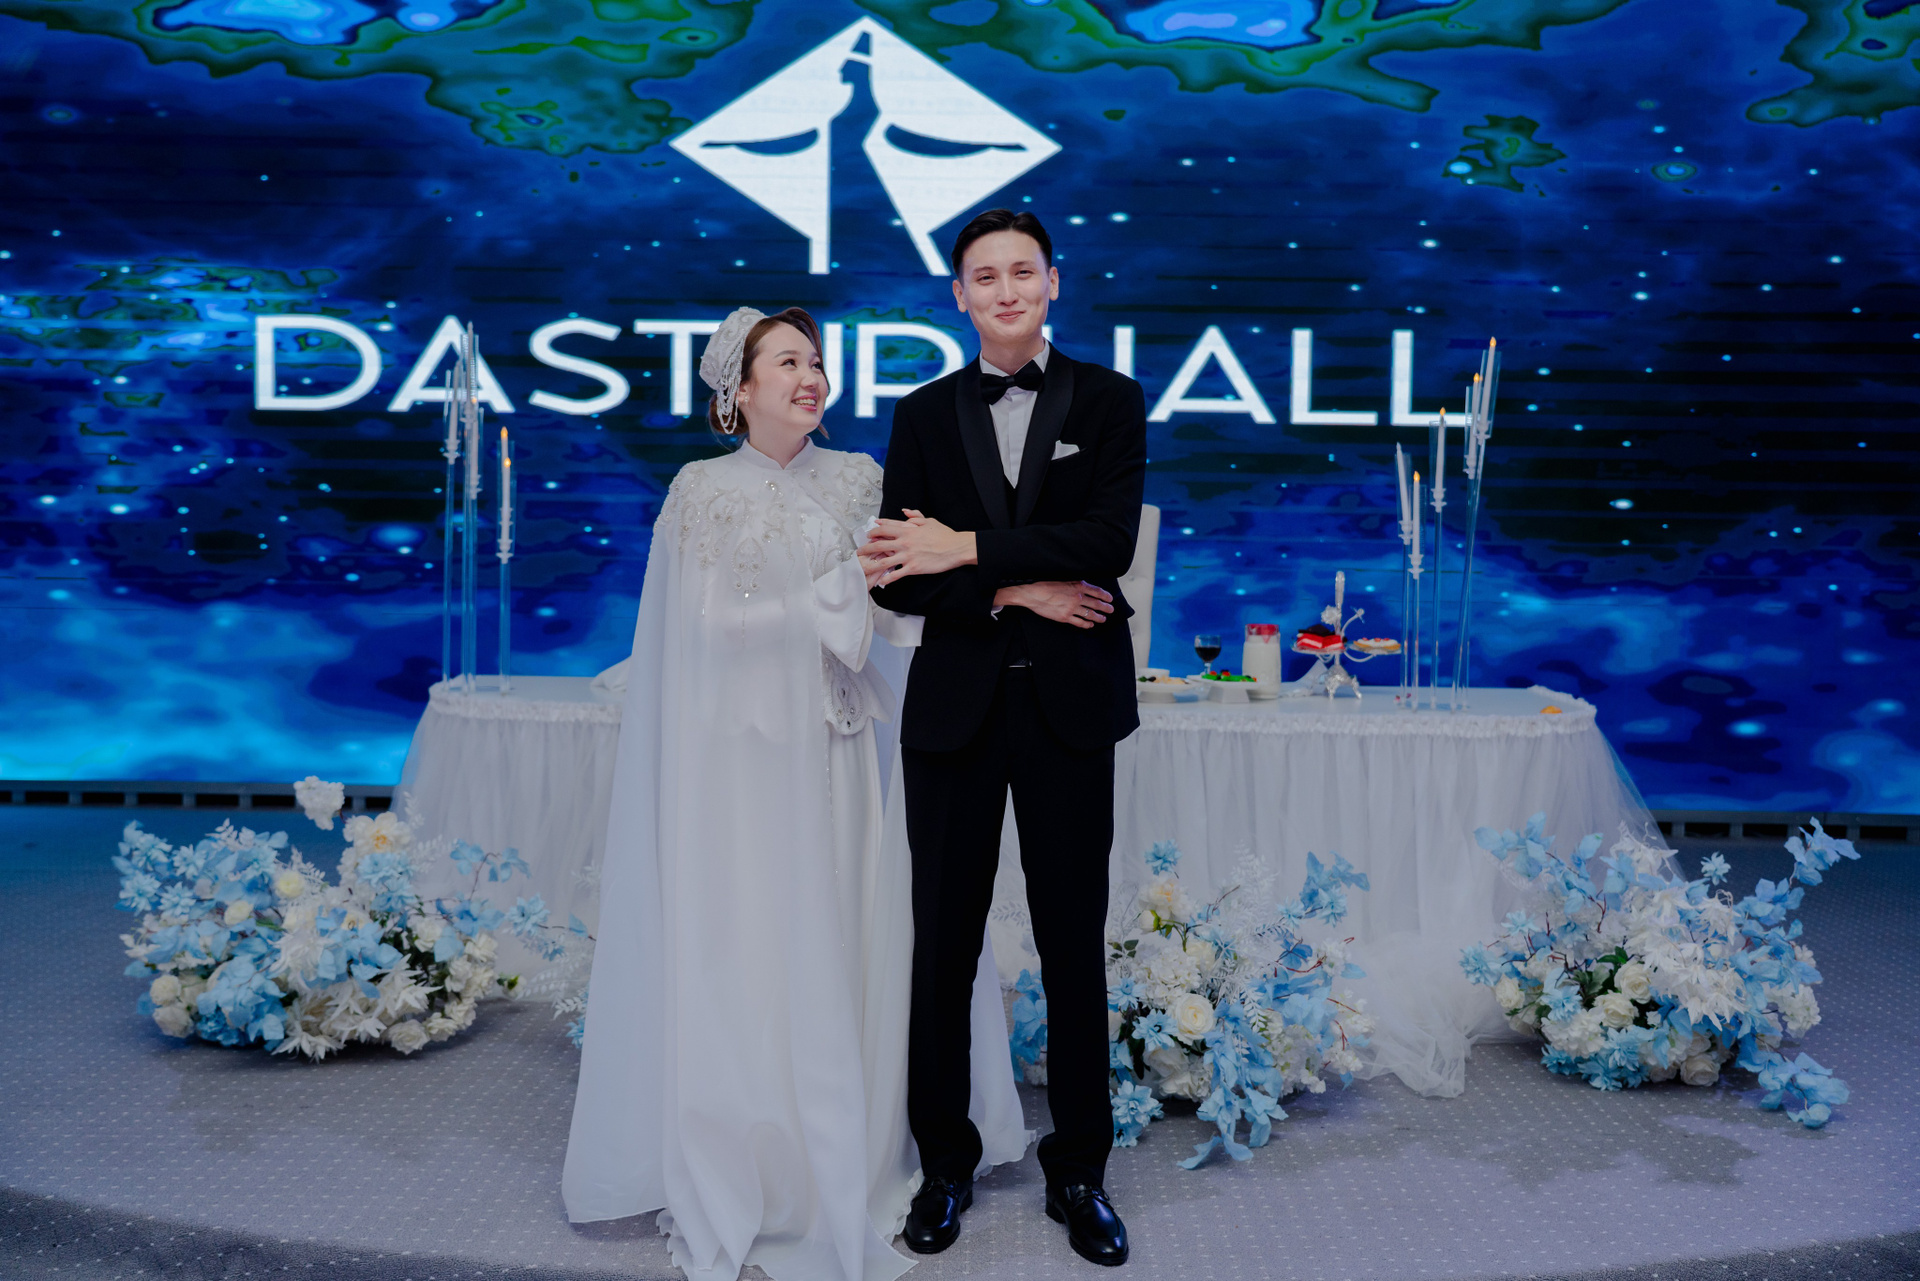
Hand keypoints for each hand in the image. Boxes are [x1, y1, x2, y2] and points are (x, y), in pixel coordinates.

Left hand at [861, 508, 976, 582]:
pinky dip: (886, 578)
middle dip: (866, 548)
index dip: (874, 530)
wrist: (956, 548)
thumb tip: (905, 511)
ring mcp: (908, 555)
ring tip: (864, 567)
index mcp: (908, 530)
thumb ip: (915, 516)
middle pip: (879, 544)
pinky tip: (880, 582)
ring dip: (871, 564)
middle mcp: (904, 542)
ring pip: (883, 560)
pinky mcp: (913, 568)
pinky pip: (896, 574)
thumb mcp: (929, 521)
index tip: (868, 533)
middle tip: (859, 551)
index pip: (886, 528)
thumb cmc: (944, 535)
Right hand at [994, 581, 1113, 628]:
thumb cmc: (1045, 584)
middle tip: (1111, 610)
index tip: (1110, 599)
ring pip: (1090, 615)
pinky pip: (1080, 622)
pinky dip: (1087, 624)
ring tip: (1103, 618)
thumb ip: (1075, 583)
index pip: (1097, 591)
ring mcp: (1072, 608)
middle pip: (1097, 604)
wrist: (1033, 593)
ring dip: (1099, 617)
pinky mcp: (1065, 617)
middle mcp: (1078, 597)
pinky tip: (1090, 624)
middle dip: (1106, 608)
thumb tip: (1084, 585)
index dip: (1105, 596)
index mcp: (1078, 586)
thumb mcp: (1063, 578)